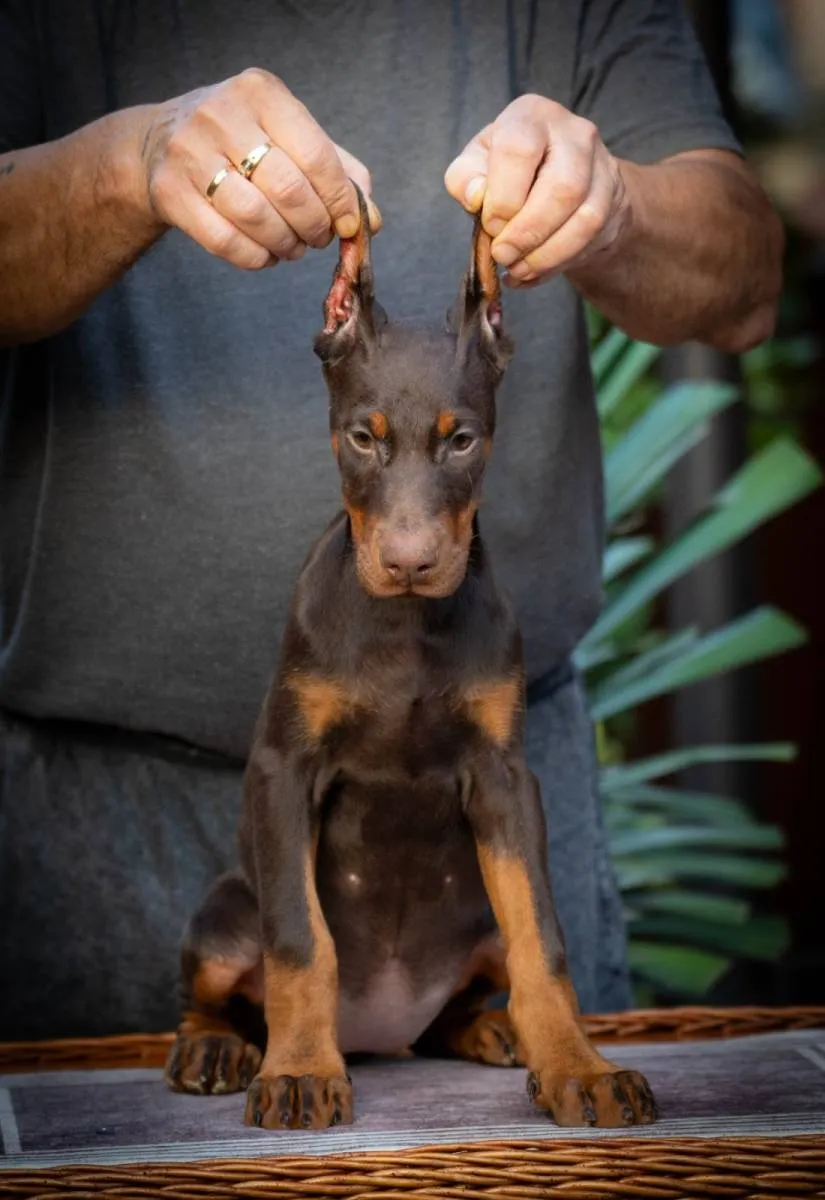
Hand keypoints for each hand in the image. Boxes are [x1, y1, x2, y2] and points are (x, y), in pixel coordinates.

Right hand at [138, 68, 379, 269]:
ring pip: (255, 218)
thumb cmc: (242, 140)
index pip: (317, 156)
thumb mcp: (289, 136)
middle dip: (314, 226)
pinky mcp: (170, 191)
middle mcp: (221, 115)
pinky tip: (265, 253)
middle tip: (318, 238)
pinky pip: (225, 241)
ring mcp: (189, 152)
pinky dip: (255, 257)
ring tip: (293, 247)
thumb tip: (371, 220)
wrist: (160, 142)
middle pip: (288, 190)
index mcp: (261, 93)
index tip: (349, 225)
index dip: (340, 201)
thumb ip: (337, 171)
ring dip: (286, 245)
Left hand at [444, 94, 628, 287]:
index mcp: (532, 115)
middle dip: (528, 232)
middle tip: (503, 255)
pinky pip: (590, 239)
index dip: (503, 197)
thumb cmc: (508, 170)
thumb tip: (476, 197)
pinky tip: (532, 272)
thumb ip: (465, 179)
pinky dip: (557, 263)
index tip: (490, 226)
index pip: (520, 150)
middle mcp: (575, 133)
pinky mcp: (613, 200)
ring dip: (545, 254)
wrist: (557, 179)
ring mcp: (602, 166)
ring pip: (584, 218)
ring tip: (517, 269)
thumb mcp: (477, 166)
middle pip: (562, 188)